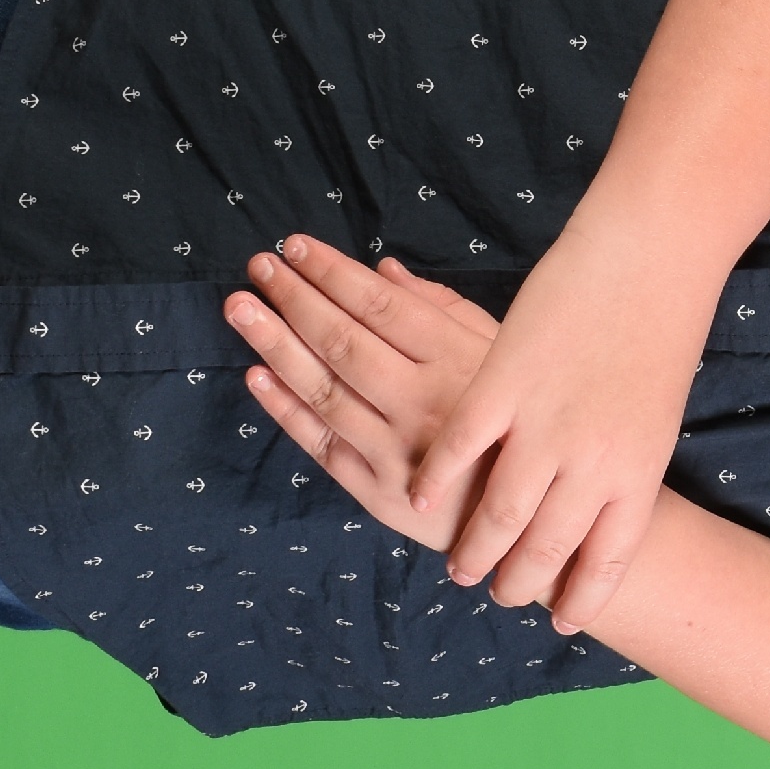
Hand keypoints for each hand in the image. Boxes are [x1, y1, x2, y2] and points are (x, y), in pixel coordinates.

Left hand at [227, 238, 504, 552]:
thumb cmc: (517, 429)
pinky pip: (322, 444)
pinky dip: (285, 409)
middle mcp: (424, 403)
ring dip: (276, 345)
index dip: (332, 273)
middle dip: (294, 298)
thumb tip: (385, 271)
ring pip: (324, 390)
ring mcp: (398, 451)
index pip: (380, 305)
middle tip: (258, 266)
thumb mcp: (501, 359)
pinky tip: (256, 374)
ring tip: (239, 307)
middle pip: (344, 342)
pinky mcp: (379, 493)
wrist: (530, 522)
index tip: (294, 246)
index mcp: (459, 362)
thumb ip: (445, 311)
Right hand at [405, 210, 708, 636]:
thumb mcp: (657, 414)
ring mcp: (543, 427)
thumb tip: (604, 500)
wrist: (648, 257)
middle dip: (521, 583)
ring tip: (461, 570)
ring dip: (474, 551)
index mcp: (639, 471)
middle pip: (545, 549)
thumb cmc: (663, 328)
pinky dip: (434, 480)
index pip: (607, 559)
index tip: (562, 622)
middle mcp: (592, 463)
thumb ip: (628, 464)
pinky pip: (456, 448)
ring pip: (497, 514)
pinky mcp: (500, 386)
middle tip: (501, 597)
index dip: (583, 596)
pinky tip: (416, 498)